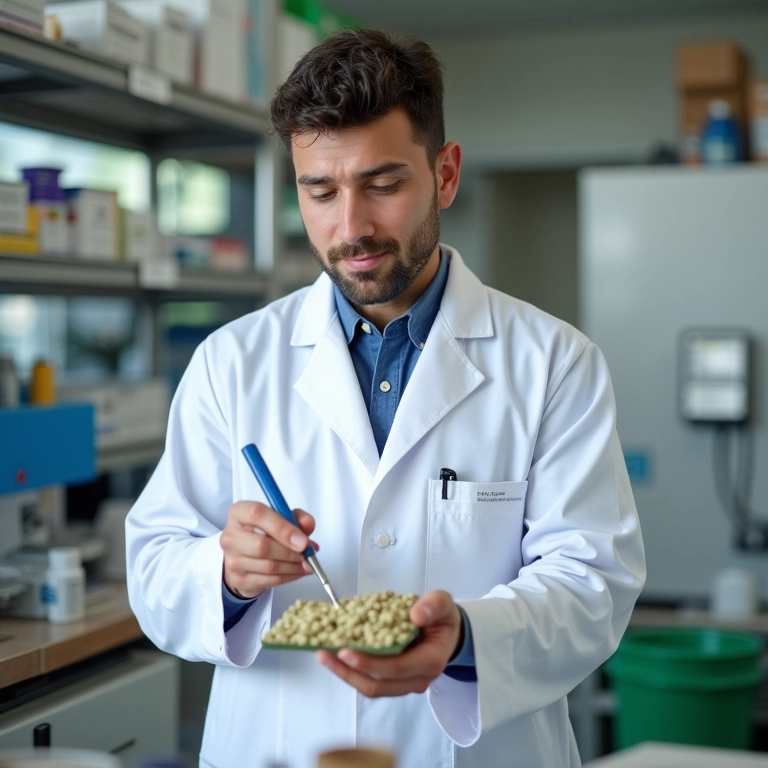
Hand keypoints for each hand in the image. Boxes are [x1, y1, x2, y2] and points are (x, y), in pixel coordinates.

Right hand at [220, 501, 318, 598]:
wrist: (244, 557)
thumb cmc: (264, 532)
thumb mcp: (281, 518)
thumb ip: (296, 517)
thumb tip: (307, 523)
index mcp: (239, 512)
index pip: (257, 515)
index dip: (282, 528)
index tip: (302, 540)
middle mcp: (231, 536)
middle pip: (262, 546)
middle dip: (291, 552)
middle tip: (308, 553)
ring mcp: (232, 560)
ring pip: (269, 566)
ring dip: (294, 566)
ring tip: (307, 563)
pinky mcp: (239, 579)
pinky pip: (270, 580)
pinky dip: (290, 576)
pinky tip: (298, 571)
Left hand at [315, 590, 462, 696]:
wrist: (447, 632)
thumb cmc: (443, 618)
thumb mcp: (444, 603)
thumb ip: (434, 605)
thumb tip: (416, 614)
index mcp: (430, 661)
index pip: (396, 668)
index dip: (369, 662)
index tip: (345, 650)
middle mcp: (417, 679)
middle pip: (378, 685)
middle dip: (349, 672)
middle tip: (325, 654)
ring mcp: (404, 683)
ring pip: (371, 687)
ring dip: (345, 674)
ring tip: (323, 655)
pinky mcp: (393, 680)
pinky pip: (369, 680)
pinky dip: (351, 671)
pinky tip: (334, 656)